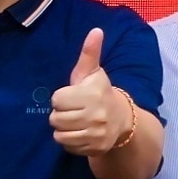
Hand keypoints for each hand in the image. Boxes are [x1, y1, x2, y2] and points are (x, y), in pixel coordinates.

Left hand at [45, 29, 131, 158]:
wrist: (122, 119)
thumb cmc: (99, 92)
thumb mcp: (93, 72)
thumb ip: (90, 53)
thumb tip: (96, 30)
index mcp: (92, 94)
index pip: (57, 99)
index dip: (61, 98)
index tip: (71, 96)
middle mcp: (96, 115)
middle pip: (55, 119)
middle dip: (60, 114)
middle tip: (72, 110)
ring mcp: (96, 133)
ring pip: (59, 134)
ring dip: (63, 129)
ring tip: (74, 121)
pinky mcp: (95, 148)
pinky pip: (68, 146)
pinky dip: (69, 141)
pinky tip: (79, 132)